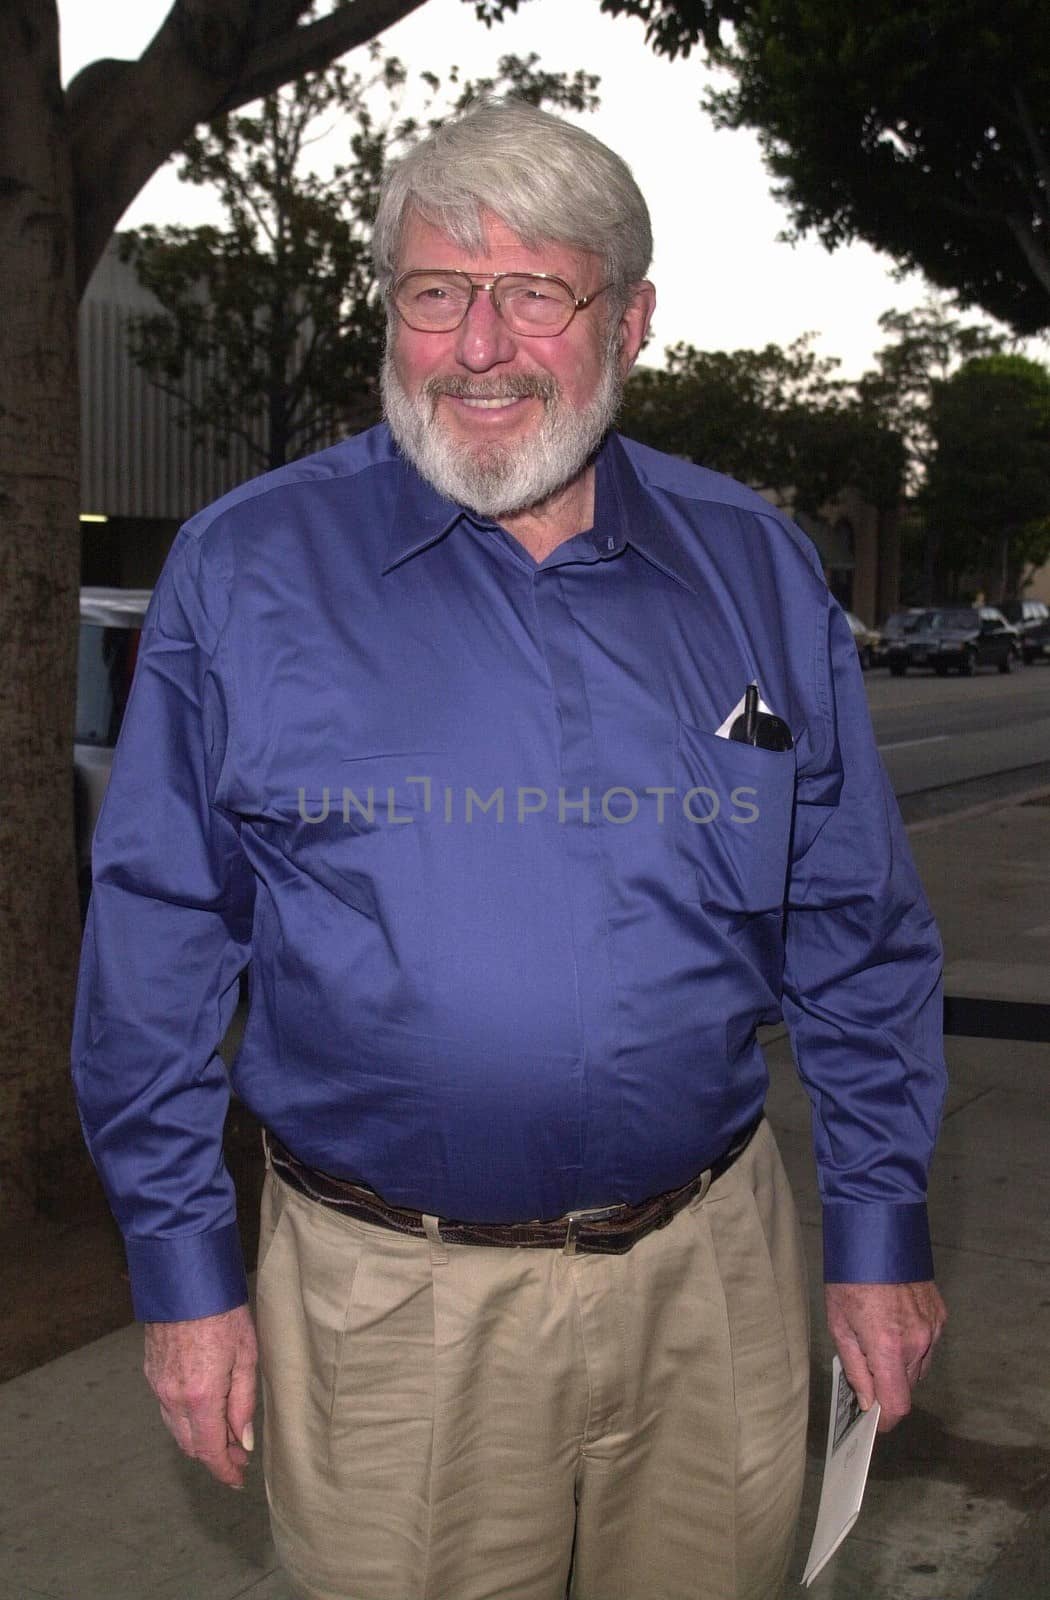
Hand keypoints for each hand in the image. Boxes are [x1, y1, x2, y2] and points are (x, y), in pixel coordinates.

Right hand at [144, 1304, 257, 1486]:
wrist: (185, 1281)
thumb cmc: (223, 1313)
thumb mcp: (246, 1356)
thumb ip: (243, 1403)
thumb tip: (244, 1441)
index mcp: (200, 1398)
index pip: (211, 1450)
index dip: (225, 1470)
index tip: (238, 1480)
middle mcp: (173, 1398)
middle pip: (192, 1444)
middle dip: (215, 1455)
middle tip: (240, 1453)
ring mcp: (158, 1386)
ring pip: (177, 1429)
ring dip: (200, 1438)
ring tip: (226, 1434)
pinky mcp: (152, 1372)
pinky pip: (167, 1408)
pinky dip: (185, 1418)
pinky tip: (203, 1410)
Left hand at [824, 1281, 945, 1432]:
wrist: (876, 1235)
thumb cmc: (850, 1278)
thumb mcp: (839, 1324)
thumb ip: (855, 1368)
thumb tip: (865, 1401)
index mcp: (888, 1347)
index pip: (896, 1403)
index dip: (886, 1419)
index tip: (875, 1422)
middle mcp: (917, 1342)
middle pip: (907, 1386)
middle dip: (887, 1385)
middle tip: (865, 1366)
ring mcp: (932, 1328)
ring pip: (919, 1367)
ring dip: (901, 1366)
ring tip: (877, 1339)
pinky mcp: (940, 1315)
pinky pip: (928, 1345)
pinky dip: (913, 1345)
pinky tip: (893, 1324)